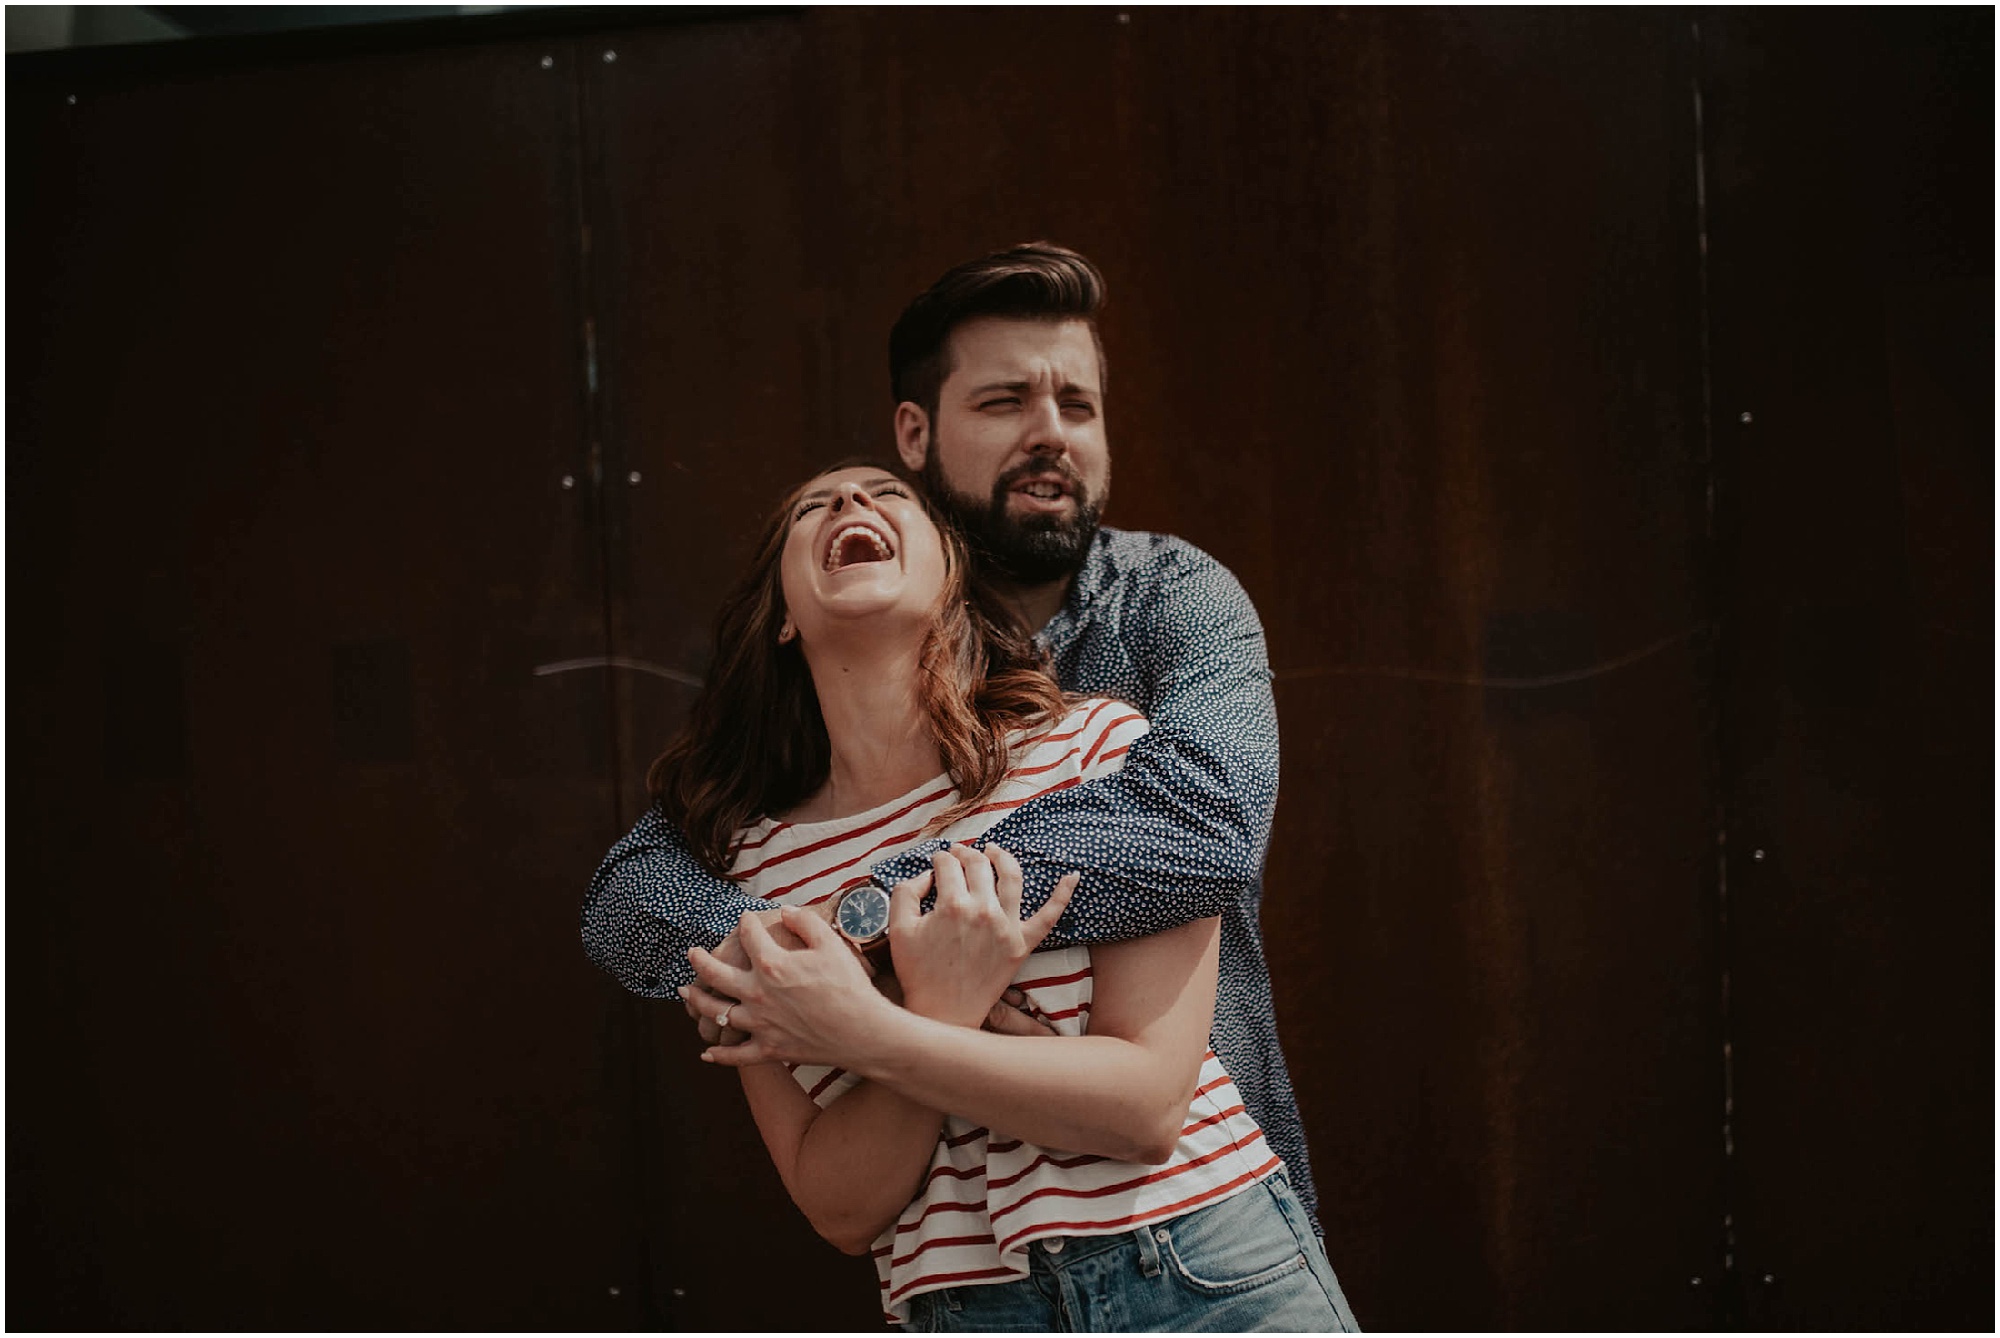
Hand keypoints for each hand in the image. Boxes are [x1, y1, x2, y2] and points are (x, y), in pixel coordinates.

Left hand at [683, 904, 892, 1067]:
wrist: (863, 1032)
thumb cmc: (849, 985)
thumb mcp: (830, 943)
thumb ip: (804, 922)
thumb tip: (784, 912)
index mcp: (771, 964)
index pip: (748, 936)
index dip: (746, 923)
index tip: (746, 919)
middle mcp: (757, 994)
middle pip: (715, 974)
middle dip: (700, 960)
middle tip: (692, 953)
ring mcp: (760, 1024)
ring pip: (716, 1013)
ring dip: (698, 1001)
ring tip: (687, 993)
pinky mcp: (768, 1049)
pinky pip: (736, 1055)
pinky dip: (719, 1055)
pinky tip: (707, 1052)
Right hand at [889, 843, 1077, 1028]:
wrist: (943, 1013)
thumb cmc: (919, 973)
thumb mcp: (899, 929)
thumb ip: (906, 892)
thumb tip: (928, 875)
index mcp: (952, 905)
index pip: (948, 865)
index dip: (940, 858)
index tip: (937, 862)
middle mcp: (984, 911)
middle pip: (978, 865)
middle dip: (965, 853)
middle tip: (958, 854)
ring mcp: (1006, 928)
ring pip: (1012, 877)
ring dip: (1003, 857)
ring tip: (993, 850)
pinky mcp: (1022, 945)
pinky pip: (1049, 917)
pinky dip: (1063, 895)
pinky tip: (1072, 876)